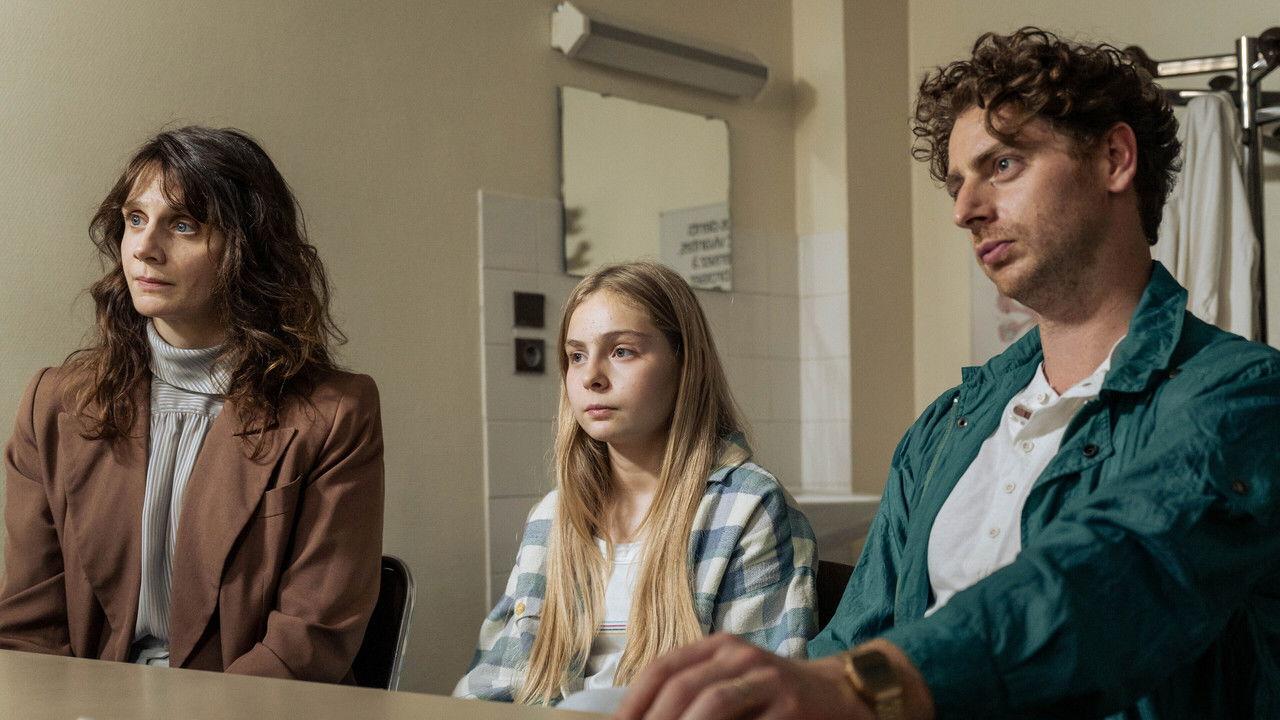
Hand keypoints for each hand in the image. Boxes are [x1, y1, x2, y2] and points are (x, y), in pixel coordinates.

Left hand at [614, 633, 872, 719]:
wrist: (842, 693)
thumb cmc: (774, 696)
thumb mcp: (731, 683)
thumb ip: (694, 696)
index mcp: (716, 647)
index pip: (663, 668)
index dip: (634, 702)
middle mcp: (738, 655)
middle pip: (682, 687)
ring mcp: (766, 677)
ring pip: (713, 703)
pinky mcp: (791, 704)